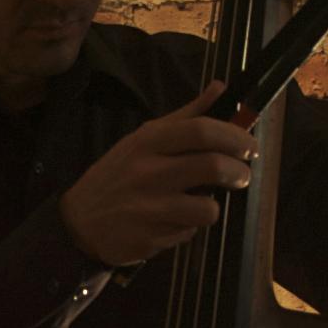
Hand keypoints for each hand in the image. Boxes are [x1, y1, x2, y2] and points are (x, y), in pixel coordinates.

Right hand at [59, 81, 257, 267]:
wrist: (78, 222)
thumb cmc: (117, 176)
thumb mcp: (143, 140)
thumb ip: (185, 117)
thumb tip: (220, 88)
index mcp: (147, 141)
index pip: (201, 130)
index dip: (235, 137)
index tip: (249, 146)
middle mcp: (147, 172)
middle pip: (212, 166)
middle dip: (238, 172)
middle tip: (240, 175)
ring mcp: (148, 208)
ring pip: (207, 207)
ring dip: (212, 207)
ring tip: (200, 203)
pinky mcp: (149, 239)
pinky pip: (188, 233)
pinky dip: (188, 228)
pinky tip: (171, 221)